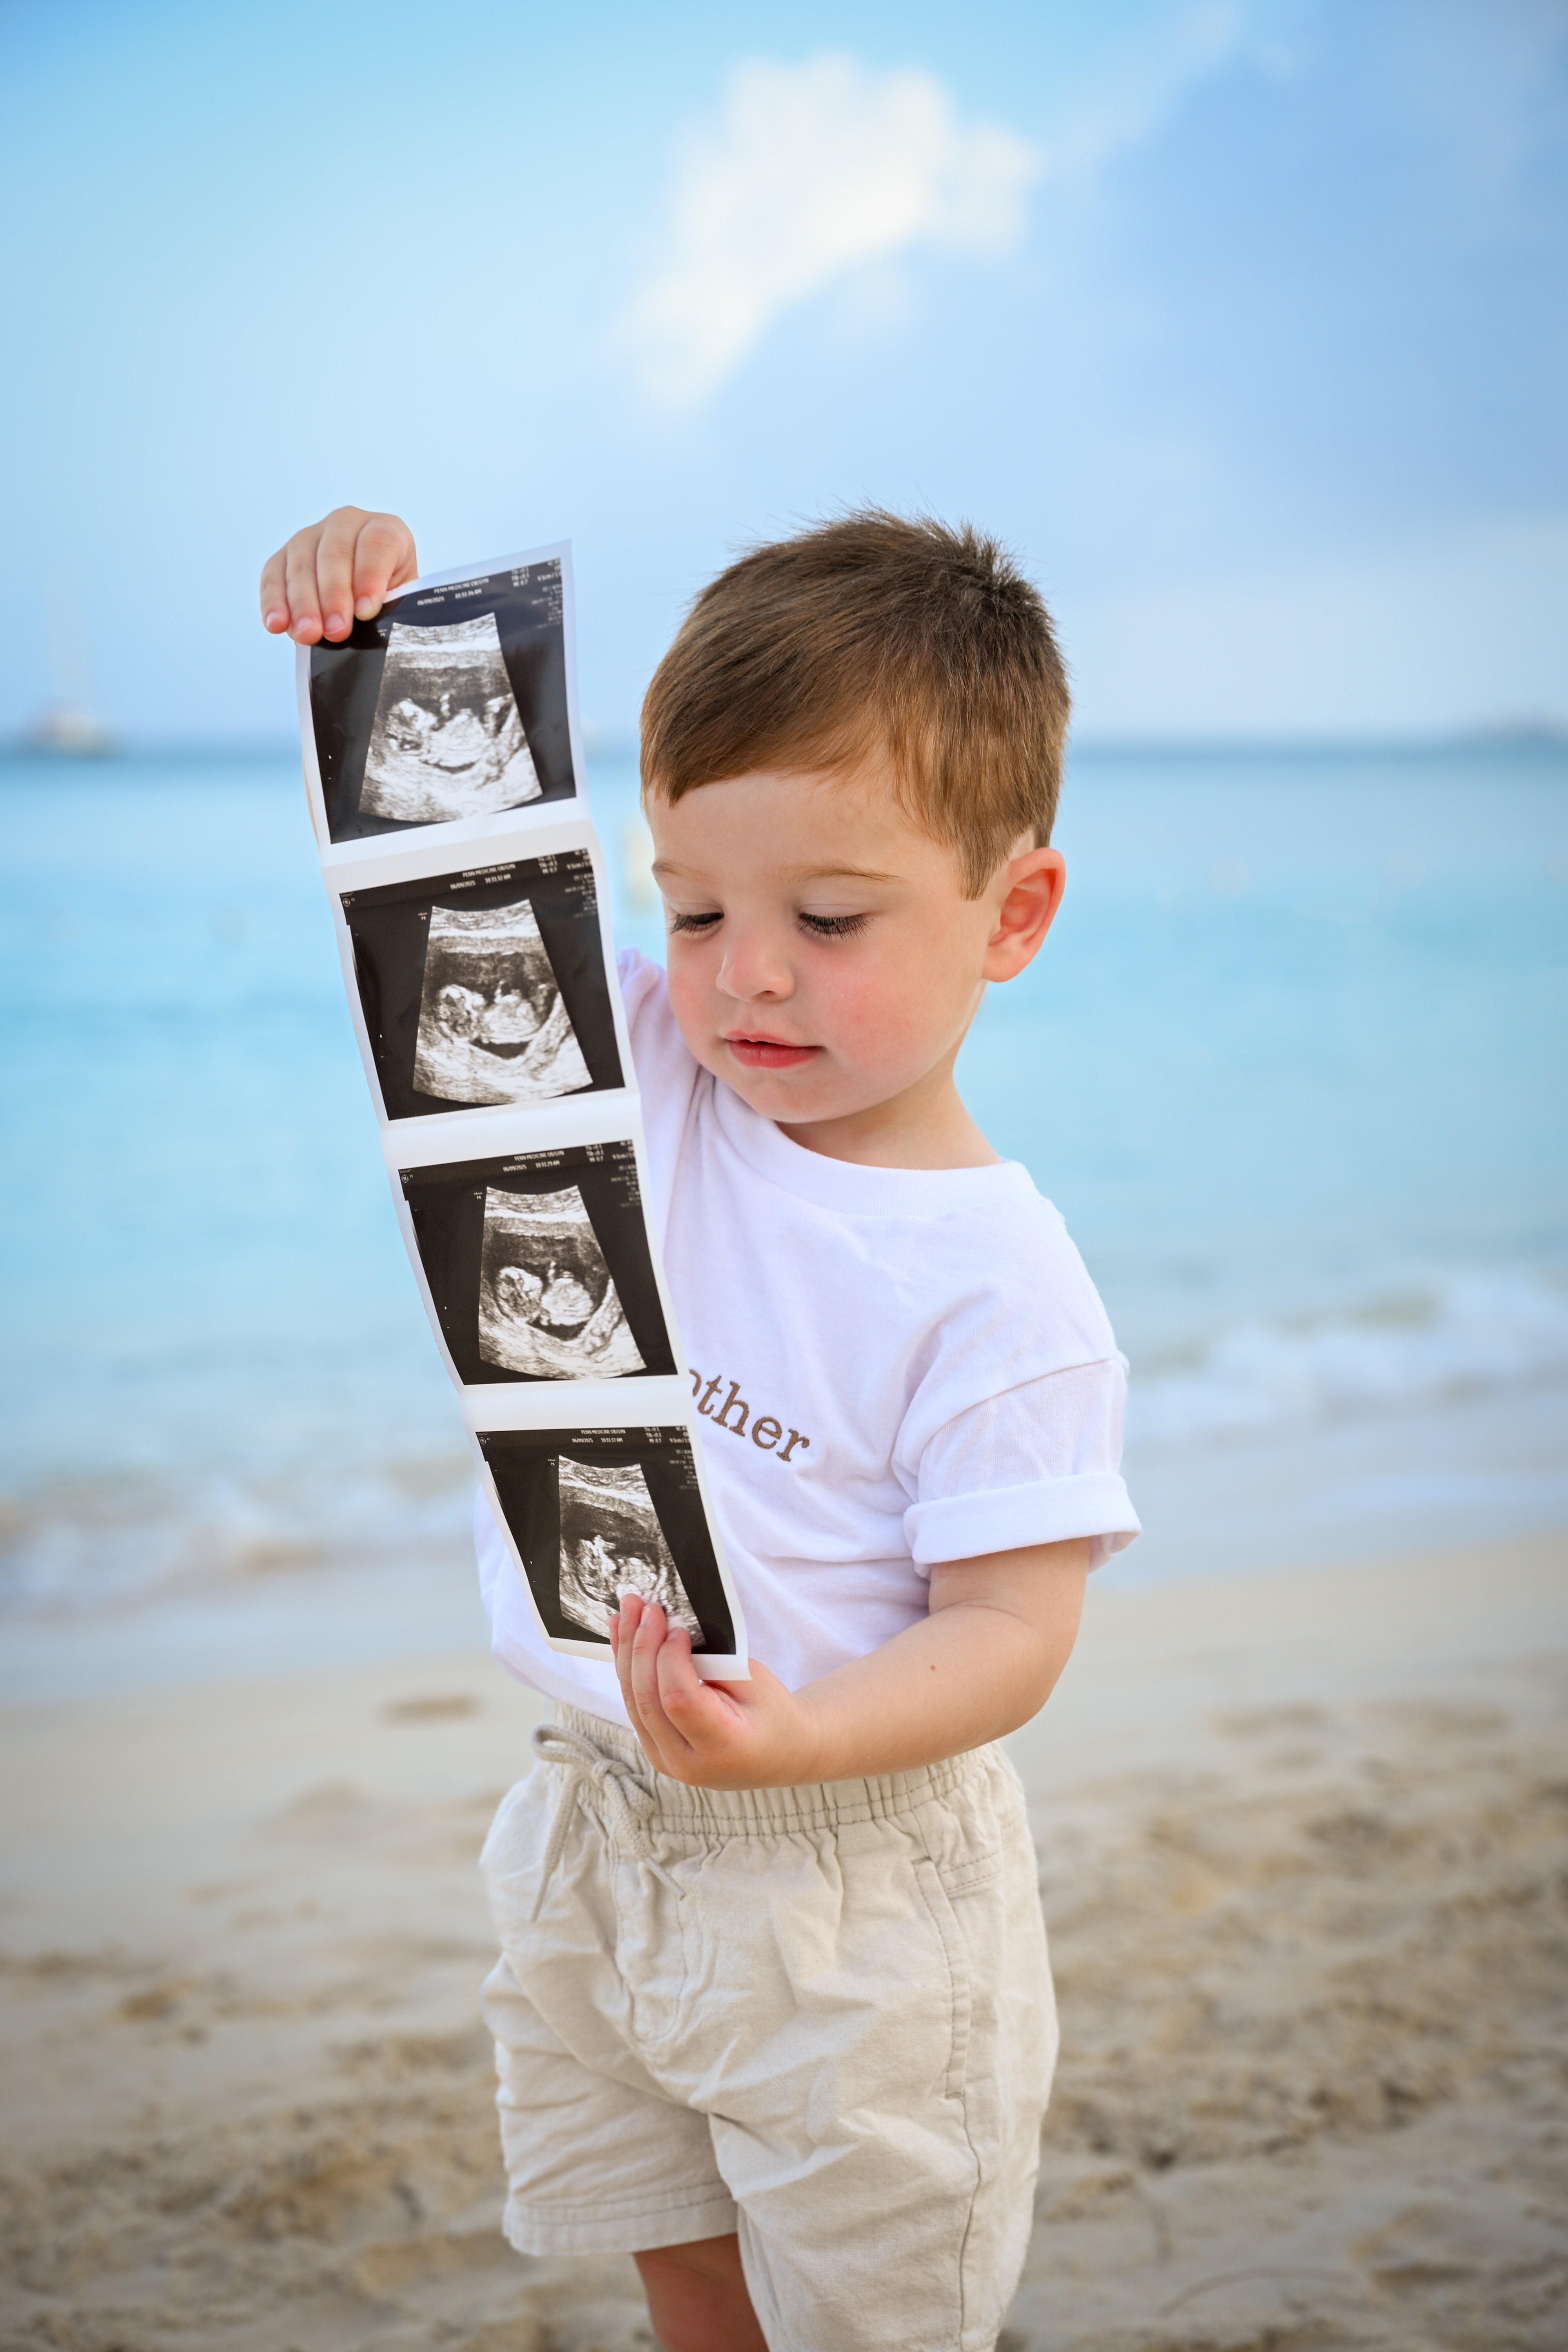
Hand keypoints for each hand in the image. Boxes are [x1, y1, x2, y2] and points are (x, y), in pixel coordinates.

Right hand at [259, 507, 417, 644]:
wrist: (365, 603)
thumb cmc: (388, 601)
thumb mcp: (400, 601)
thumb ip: (390, 606)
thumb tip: (369, 622)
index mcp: (385, 529)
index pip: (377, 544)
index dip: (370, 577)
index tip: (366, 611)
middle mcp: (345, 524)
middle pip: (335, 553)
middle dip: (334, 596)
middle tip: (337, 630)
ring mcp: (311, 537)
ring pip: (302, 565)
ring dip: (304, 604)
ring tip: (309, 634)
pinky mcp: (283, 557)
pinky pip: (273, 576)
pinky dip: (273, 602)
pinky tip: (276, 624)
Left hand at [611, 1595, 822, 1789]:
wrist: (777, 1752)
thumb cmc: (771, 1712)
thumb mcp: (754, 1682)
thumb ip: (712, 1662)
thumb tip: (670, 1629)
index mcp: (722, 1747)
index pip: (679, 1700)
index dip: (670, 1659)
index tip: (676, 1627)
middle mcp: (688, 1763)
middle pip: (649, 1701)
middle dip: (642, 1647)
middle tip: (643, 1607)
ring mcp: (667, 1761)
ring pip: (635, 1703)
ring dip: (627, 1654)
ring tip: (625, 1613)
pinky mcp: (656, 1750)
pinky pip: (635, 1706)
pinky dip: (628, 1670)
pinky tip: (623, 1640)